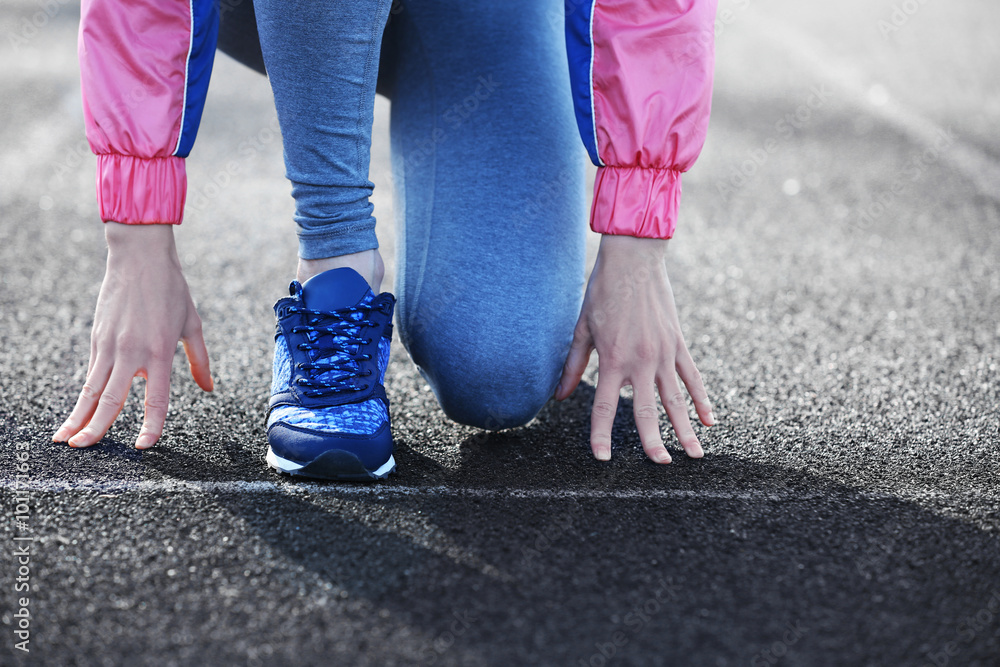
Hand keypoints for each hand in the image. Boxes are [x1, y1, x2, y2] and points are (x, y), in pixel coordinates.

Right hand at [53, 222, 212, 448]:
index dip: (150, 425)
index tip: (144, 446)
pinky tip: (78, 410)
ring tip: (66, 439)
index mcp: (160, 352)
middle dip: (95, 428)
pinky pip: (92, 373)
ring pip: (92, 389)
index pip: (155, 398)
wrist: (140, 257)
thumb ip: (200, 360)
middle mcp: (132, 352)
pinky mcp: (97, 338)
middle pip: (111, 400)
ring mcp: (110, 346)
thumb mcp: (193, 325)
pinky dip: (84, 394)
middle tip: (82, 448)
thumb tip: (208, 388)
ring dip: (78, 416)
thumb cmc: (171, 289)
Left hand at [555, 235, 713, 462]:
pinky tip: (708, 420)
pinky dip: (701, 399)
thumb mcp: (582, 329)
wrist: (633, 260)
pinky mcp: (678, 343)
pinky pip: (692, 377)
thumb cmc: (603, 292)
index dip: (601, 435)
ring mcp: (663, 353)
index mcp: (612, 359)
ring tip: (694, 455)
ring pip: (676, 400)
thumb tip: (560, 397)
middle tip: (660, 465)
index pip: (605, 407)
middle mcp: (640, 360)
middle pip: (646, 411)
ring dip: (684, 429)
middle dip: (653, 442)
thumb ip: (573, 366)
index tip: (601, 458)